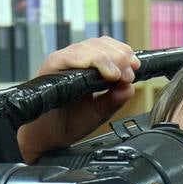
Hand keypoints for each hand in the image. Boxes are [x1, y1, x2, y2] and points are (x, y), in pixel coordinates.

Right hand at [16, 37, 139, 163]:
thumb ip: (115, 99)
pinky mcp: (50, 67)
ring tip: (117, 75)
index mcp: (86, 67)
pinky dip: (88, 61)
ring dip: (107, 59)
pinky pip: (69, 57)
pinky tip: (103, 73)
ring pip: (87, 48)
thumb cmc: (68, 123)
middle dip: (119, 56)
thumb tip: (130, 87)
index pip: (107, 47)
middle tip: (128, 74)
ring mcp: (62, 62)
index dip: (123, 53)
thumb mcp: (100, 111)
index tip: (135, 67)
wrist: (47, 139)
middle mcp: (74, 60)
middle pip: (99, 44)